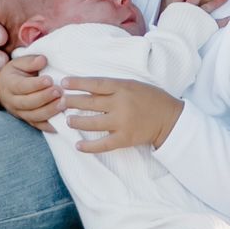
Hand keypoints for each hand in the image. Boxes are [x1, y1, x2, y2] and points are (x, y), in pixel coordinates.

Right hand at [0, 54, 61, 129]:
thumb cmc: (16, 71)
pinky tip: (61, 122)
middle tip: (59, 91)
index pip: (22, 86)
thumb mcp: (19, 62)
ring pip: (33, 116)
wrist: (5, 86)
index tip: (49, 79)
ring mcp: (19, 113)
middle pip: (27, 103)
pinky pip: (38, 125)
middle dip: (44, 98)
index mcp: (8, 84)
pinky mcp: (27, 120)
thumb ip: (30, 61)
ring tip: (63, 103)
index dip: (36, 84)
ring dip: (49, 111)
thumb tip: (42, 60)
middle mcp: (11, 101)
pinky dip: (49, 125)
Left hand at [62, 77, 182, 152]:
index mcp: (123, 87)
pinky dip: (89, 146)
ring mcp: (122, 122)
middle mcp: (121, 104)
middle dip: (72, 102)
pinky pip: (103, 144)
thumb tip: (89, 87)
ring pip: (92, 123)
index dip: (77, 83)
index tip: (64, 82)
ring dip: (77, 121)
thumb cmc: (151, 99)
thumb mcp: (133, 85)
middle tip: (60, 102)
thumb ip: (114, 86)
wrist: (170, 118)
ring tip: (67, 120)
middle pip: (90, 102)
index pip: (95, 84)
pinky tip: (78, 145)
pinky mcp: (125, 138)